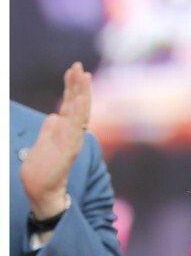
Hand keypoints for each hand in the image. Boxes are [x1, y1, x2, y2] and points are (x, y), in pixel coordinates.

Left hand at [20, 61, 91, 218]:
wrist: (42, 190)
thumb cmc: (43, 170)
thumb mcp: (43, 143)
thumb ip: (50, 129)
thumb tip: (54, 116)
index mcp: (64, 130)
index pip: (71, 104)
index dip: (72, 86)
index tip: (73, 69)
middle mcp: (71, 132)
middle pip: (77, 104)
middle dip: (78, 84)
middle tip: (78, 64)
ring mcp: (72, 139)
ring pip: (80, 111)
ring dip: (82, 93)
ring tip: (83, 75)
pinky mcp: (70, 147)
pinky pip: (77, 126)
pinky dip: (80, 111)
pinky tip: (82, 99)